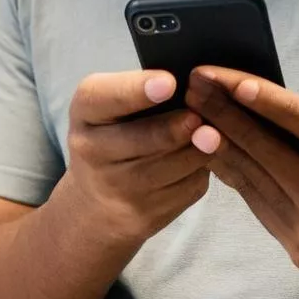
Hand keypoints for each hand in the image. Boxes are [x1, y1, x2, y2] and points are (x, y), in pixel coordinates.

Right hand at [62, 71, 220, 247]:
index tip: (169, 82)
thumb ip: (142, 90)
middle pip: (145, 138)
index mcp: (86, 110)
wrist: (95, 202)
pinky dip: (202, 171)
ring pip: (174, 165)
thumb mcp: (109, 104)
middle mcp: (93, 151)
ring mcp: (118, 189)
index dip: (139, 90)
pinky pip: (188, 187)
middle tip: (200, 116)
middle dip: (178, 127)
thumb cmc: (111, 134)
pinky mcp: (144, 216)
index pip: (107, 97)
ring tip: (211, 134)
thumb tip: (193, 88)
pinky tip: (201, 159)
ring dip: (200, 148)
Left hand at [185, 69, 298, 298]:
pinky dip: (235, 178)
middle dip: (222, 114)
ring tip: (192, 118)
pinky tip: (213, 154)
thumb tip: (255, 105)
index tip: (227, 80)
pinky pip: (257, 206)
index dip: (261, 99)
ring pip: (251, 179)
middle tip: (193, 88)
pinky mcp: (298, 253)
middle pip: (264, 149)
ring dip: (218, 145)